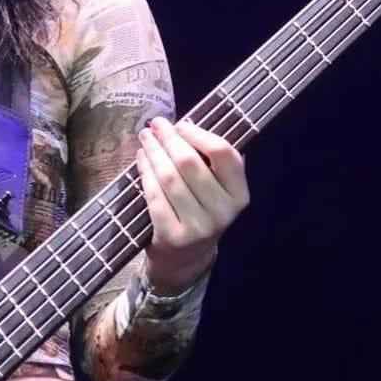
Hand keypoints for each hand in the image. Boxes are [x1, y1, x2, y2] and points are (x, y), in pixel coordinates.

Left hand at [135, 116, 248, 293]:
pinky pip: (154, 195)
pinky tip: (141, 160)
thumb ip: (212, 162)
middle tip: (154, 125)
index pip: (224, 154)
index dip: (199, 134)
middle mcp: (223, 211)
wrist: (186, 257)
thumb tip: (188, 123)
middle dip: (168, 139)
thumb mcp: (218, 189)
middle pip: (190, 163)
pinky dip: (145, 173)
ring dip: (153, 152)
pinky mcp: (173, 236)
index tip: (181, 124)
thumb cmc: (201, 209)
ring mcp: (198, 226)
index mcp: (239, 194)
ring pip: (169, 178)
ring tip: (145, 139)